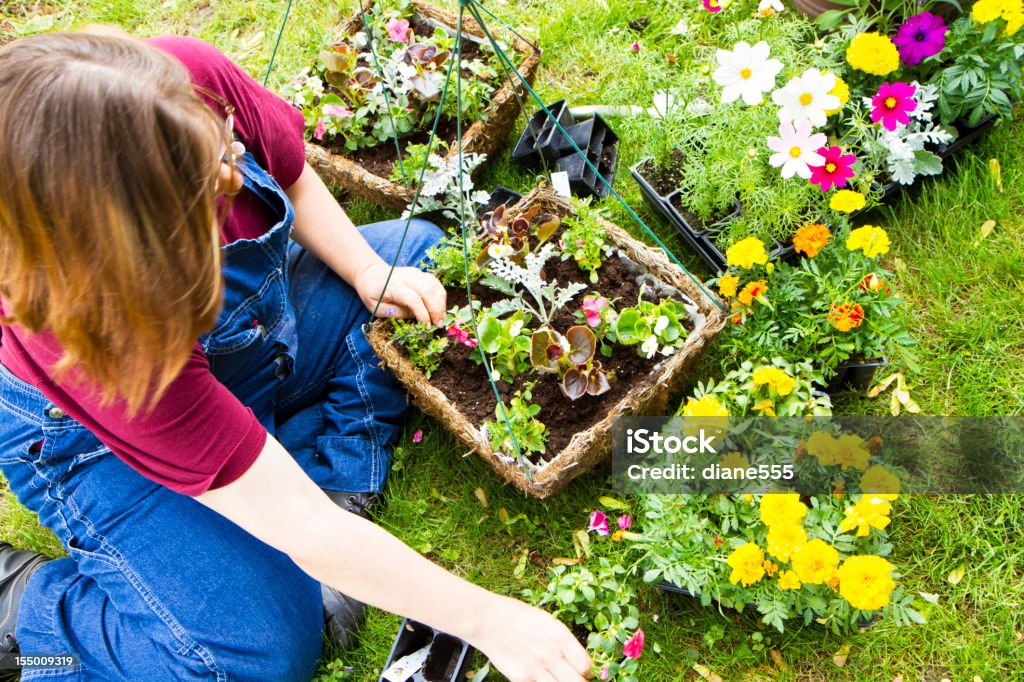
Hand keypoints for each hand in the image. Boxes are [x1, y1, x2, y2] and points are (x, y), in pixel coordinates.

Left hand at [353, 262, 446, 325]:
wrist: (371, 274)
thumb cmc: (372, 293)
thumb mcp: (378, 308)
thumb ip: (397, 313)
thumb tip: (417, 317)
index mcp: (393, 286)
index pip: (413, 299)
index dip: (423, 314)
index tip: (426, 327)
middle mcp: (406, 276)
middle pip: (428, 291)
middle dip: (436, 310)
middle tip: (439, 325)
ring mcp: (415, 273)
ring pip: (434, 285)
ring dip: (441, 303)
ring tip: (441, 318)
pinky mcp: (420, 273)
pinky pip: (435, 283)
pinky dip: (441, 295)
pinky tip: (440, 307)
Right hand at [470, 595, 591, 681]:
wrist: (487, 620)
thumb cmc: (518, 617)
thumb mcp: (547, 622)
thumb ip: (564, 642)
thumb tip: (580, 661)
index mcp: (560, 635)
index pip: (585, 665)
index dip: (586, 672)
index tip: (582, 672)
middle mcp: (551, 653)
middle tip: (573, 679)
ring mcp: (536, 668)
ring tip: (555, 677)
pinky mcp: (521, 678)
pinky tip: (540, 677)